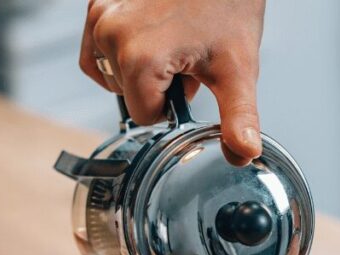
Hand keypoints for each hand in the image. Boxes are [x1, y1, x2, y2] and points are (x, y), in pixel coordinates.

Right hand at [80, 0, 265, 164]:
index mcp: (140, 58)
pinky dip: (119, 50)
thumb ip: (238, 118)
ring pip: (110, 72)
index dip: (172, 104)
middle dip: (158, 84)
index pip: (145, 115)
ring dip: (138, 67)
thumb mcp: (238, 69)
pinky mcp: (97, 0)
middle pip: (127, 93)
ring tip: (172, 41)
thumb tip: (242, 154)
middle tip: (187, 54)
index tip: (191, 77)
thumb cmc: (229, 4)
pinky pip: (96, 45)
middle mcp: (111, 33)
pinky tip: (149, 34)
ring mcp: (101, 13)